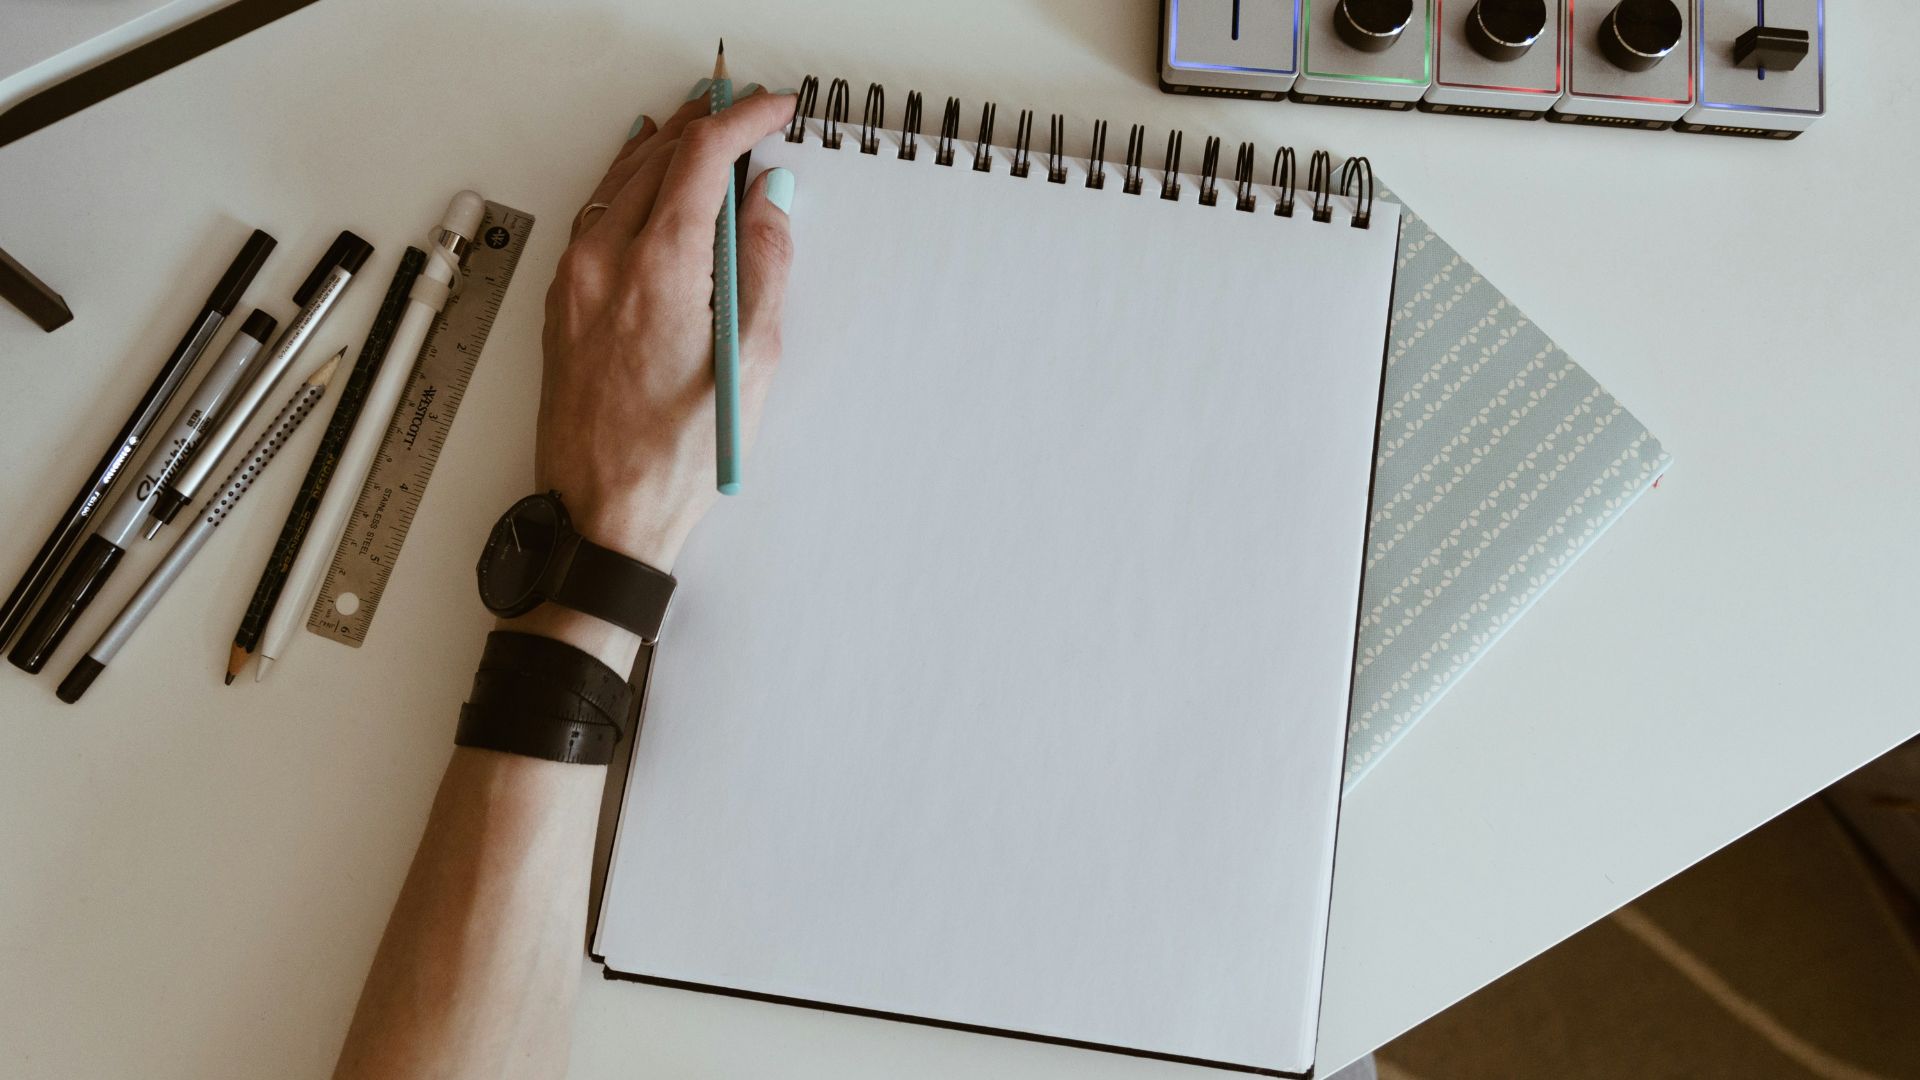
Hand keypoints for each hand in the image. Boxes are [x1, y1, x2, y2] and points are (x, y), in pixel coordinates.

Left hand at [537, 85, 797, 573]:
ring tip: (704, 131)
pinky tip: (645, 180)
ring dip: (665, 147)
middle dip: (706, 123)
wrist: (603, 515)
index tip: (774, 110)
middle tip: (747, 112)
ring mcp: (574, 281)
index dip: (744, 120)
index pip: (700, 157)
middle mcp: (604, 263)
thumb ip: (765, 267)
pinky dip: (628, 183)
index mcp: (657, 269)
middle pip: (656, 156)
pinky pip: (595, 215)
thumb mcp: (751, 362)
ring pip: (619, 180)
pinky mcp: (562, 303)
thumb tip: (770, 204)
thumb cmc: (675, 457)